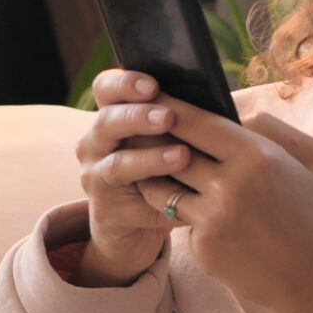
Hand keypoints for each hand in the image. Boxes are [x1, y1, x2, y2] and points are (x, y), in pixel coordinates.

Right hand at [68, 69, 197, 286]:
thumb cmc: (161, 174)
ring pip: (118, 163)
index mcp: (110, 117)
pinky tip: (184, 197)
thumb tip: (218, 101)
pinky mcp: (106, 212)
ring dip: (151, 158)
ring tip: (183, 156)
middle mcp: (95, 144)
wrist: (138, 229)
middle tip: (168, 118)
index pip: (106, 88)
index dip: (125, 83)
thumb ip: (179, 122)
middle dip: (138, 117)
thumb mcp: (167, 143)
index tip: (153, 85)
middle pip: (107, 121)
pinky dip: (160, 199)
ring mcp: (96, 178)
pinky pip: (132, 203)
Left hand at [163, 101, 312, 312]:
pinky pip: (180, 222)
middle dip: (151, 141)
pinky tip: (198, 216)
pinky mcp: (202, 249)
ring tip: (157, 172)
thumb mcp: (309, 158)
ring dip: (156, 179)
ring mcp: (211, 221)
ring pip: (162, 189)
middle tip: (138, 129)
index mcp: (255, 156)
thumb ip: (271, 127)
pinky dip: (185, 215)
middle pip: (167, 152)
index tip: (150, 95)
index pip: (193, 121)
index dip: (166, 107)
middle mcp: (227, 186)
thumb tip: (235, 113)